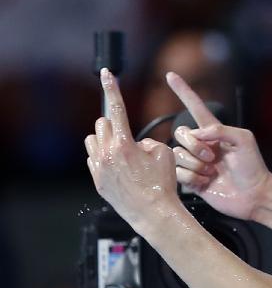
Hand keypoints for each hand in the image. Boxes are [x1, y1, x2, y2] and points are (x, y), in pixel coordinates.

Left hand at [85, 69, 178, 230]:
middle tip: (127, 137)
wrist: (153, 213)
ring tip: (120, 152)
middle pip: (102, 124)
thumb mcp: (164, 154)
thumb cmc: (162, 184)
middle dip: (113, 125)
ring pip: (92, 140)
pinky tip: (117, 167)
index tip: (106, 74)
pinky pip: (92, 159)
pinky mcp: (98, 181)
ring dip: (104, 140)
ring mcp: (100, 169)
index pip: (117, 108)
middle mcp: (107, 154)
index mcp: (124, 144)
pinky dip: (102, 157)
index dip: (112, 88)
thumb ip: (147, 141)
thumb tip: (138, 144)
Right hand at [166, 71, 270, 219]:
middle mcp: (202, 145)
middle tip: (213, 158)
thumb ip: (220, 130)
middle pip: (180, 133)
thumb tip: (197, 134)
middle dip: (194, 145)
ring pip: (177, 155)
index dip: (183, 91)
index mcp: (214, 132)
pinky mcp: (191, 180)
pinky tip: (206, 182)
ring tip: (213, 172)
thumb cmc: (253, 167)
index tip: (170, 75)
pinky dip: (192, 177)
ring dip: (195, 164)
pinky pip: (178, 173)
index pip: (195, 107)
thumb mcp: (243, 139)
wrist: (254, 195)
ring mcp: (195, 163)